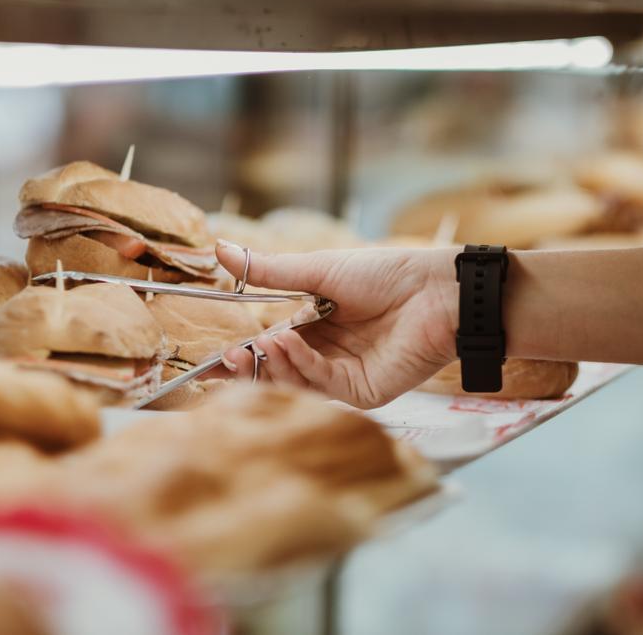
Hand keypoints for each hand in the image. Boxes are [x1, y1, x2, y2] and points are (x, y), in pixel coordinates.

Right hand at [211, 241, 458, 407]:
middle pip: (276, 373)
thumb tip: (218, 249)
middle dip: (248, 369)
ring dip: (272, 365)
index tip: (207, 361)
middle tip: (223, 359)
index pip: (267, 348)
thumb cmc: (387, 274)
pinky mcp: (364, 393)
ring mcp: (344, 377)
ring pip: (295, 382)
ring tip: (259, 344)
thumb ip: (268, 270)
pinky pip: (322, 384)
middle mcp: (326, 356)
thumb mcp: (318, 269)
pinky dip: (301, 364)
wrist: (435, 289)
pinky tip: (289, 342)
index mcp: (314, 328)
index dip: (239, 356)